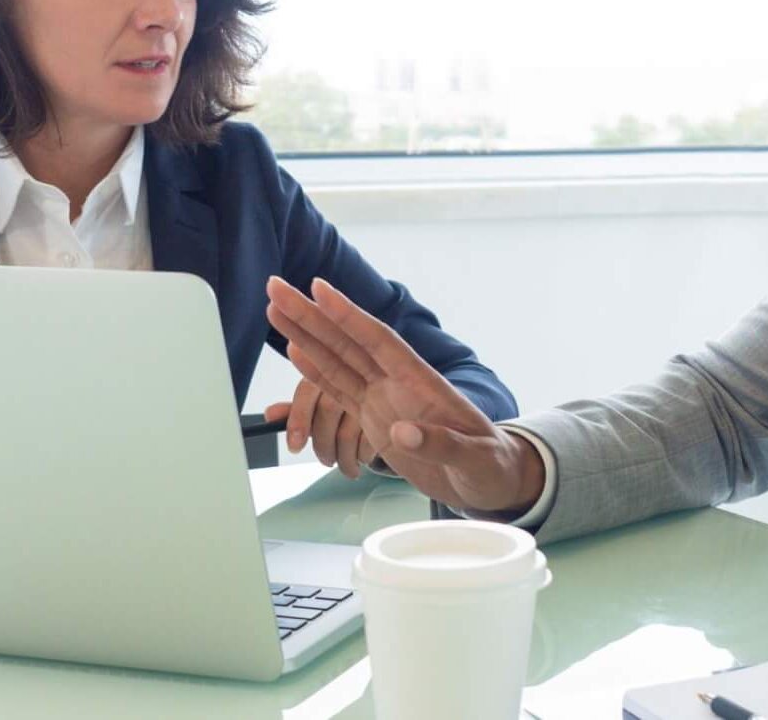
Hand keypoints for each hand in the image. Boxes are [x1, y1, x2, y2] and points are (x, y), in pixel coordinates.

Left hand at [263, 378, 377, 479]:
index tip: (294, 447)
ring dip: (343, 458)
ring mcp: (370, 391)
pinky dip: (362, 456)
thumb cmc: (347, 398)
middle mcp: (348, 375)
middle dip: (322, 446)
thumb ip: (297, 409)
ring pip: (347, 434)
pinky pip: (368, 442)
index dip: (298, 421)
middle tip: (326, 461)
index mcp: (326, 371)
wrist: (388, 384)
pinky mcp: (388, 409)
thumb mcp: (322, 401)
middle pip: (326, 414)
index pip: (306, 393)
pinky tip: (362, 457)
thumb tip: (269, 415)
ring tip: (345, 465)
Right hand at [264, 275, 544, 515]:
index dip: (348, 315)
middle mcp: (397, 383)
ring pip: (337, 360)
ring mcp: (384, 399)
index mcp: (421, 382)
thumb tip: (402, 432)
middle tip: (276, 286)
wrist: (491, 481)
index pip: (378, 340)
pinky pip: (340, 391)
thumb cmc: (490, 464)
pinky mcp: (376, 420)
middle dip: (311, 314)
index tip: (319, 288)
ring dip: (305, 335)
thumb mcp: (474, 458)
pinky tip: (296, 350)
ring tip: (276, 309)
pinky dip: (316, 371)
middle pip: (347, 342)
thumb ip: (440, 443)